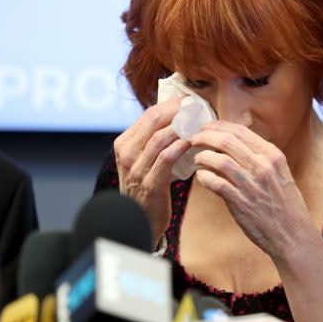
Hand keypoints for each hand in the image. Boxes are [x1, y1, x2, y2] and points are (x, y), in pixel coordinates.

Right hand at [114, 98, 189, 243]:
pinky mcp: (149, 183)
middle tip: (196, 107)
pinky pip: (165, 159)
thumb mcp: (144, 161)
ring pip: (159, 138)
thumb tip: (177, 117)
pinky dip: (179, 147)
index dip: (170, 105)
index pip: (148, 115)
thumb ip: (154, 141)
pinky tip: (192, 142)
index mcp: (124, 144)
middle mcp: (126, 154)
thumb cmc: (148, 187)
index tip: (188, 101)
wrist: (140, 220)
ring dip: (181, 127)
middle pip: (153, 121)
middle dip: (177, 111)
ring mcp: (136, 169)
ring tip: (198, 122)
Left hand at [190, 121, 314, 258]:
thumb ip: (260, 157)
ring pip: (219, 160)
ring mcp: (251, 184)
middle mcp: (263, 166)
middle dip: (205, 136)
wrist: (292, 234)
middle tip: (194, 138)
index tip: (206, 126)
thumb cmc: (285, 204)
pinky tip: (201, 177)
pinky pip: (216, 183)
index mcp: (272, 155)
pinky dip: (204, 177)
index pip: (241, 131)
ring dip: (203, 156)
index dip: (219, 125)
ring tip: (197, 158)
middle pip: (227, 141)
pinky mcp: (241, 202)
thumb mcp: (280, 173)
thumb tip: (234, 143)